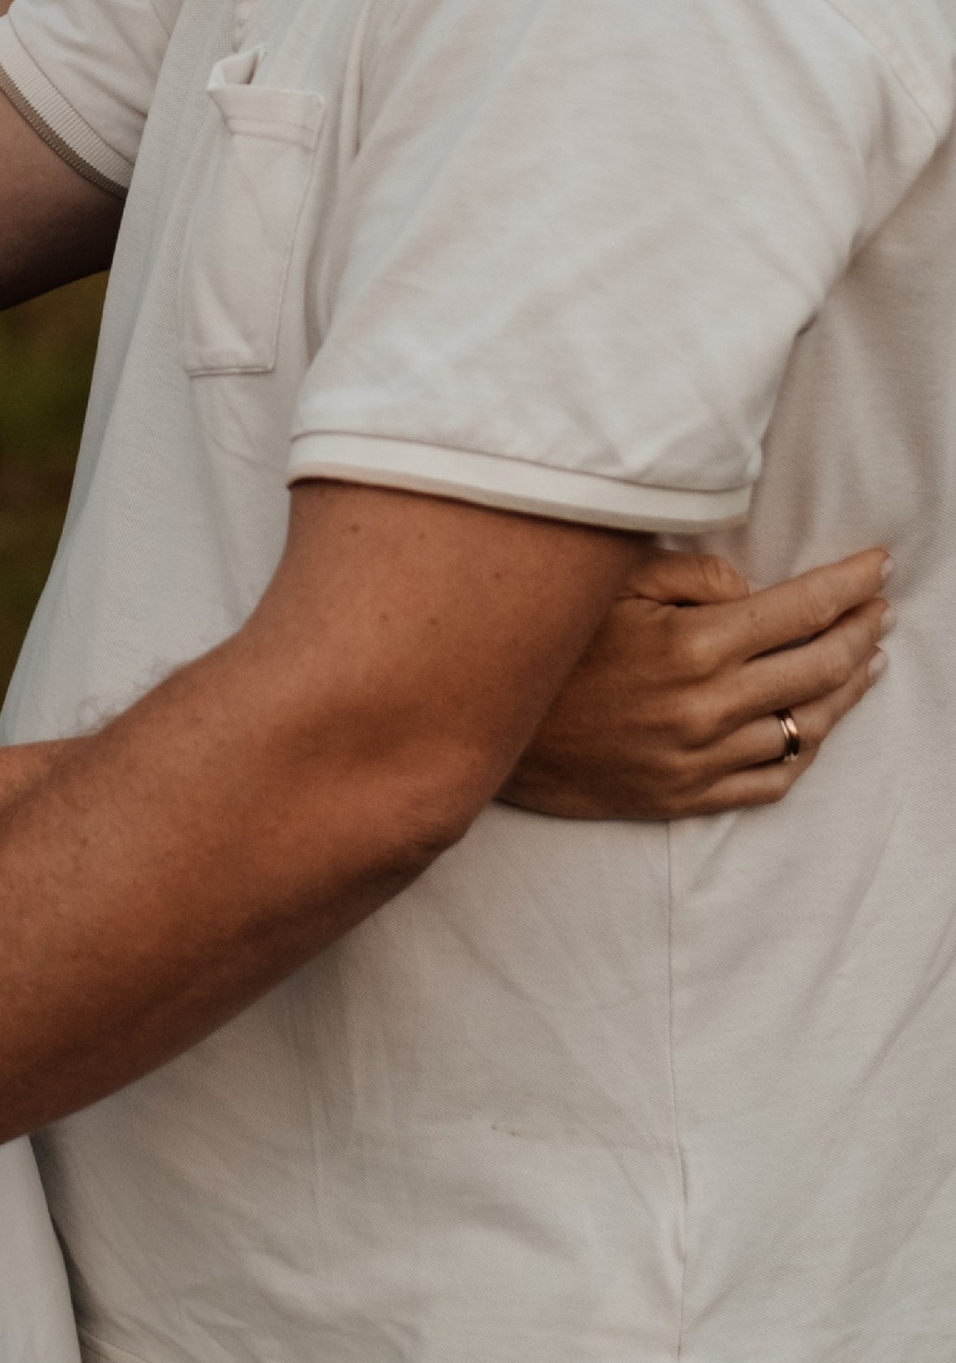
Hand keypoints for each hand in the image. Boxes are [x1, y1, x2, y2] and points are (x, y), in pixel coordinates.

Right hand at [501, 541, 889, 819]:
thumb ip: (689, 576)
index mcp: (692, 645)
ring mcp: (700, 758)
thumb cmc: (547, 647)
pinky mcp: (685, 796)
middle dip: (861, 631)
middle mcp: (707, 706)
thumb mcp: (607, 585)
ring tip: (867, 661)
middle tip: (880, 608)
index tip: (879, 566)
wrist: (483, 733)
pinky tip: (816, 724)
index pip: (800, 609)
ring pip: (806, 727)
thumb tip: (749, 589)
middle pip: (818, 667)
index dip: (848, 585)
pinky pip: (772, 780)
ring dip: (847, 689)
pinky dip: (805, 749)